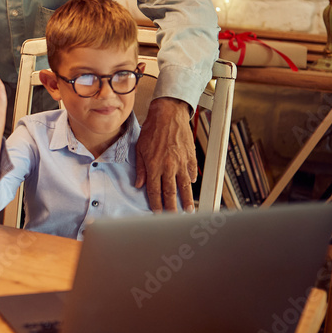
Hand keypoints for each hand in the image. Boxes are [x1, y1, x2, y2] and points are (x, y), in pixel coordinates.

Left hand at [135, 97, 196, 211]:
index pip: (154, 191)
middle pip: (170, 192)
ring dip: (186, 199)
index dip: (156, 204)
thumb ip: (140, 168)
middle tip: (174, 218)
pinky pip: (192, 172)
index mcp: (154, 166)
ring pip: (184, 186)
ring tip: (189, 210)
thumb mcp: (140, 149)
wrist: (168, 115)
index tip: (158, 213)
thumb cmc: (153, 130)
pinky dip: (191, 180)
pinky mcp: (191, 157)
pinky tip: (191, 186)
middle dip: (172, 207)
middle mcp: (168, 167)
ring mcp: (181, 162)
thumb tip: (139, 184)